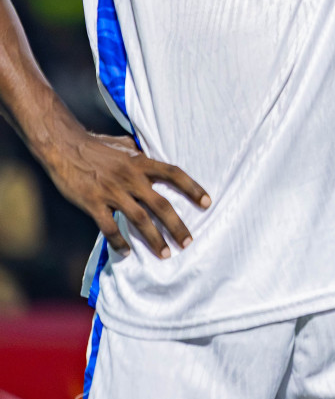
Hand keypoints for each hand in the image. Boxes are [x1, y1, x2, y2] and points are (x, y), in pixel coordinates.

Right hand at [41, 130, 208, 258]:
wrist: (63, 146)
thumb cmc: (96, 145)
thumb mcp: (124, 144)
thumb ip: (140, 154)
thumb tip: (154, 157)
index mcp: (141, 162)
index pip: (174, 174)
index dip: (192, 188)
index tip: (207, 203)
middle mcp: (131, 177)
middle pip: (161, 204)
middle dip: (176, 225)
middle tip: (188, 242)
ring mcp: (112, 191)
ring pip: (139, 219)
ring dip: (154, 239)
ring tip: (165, 254)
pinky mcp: (93, 202)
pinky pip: (109, 227)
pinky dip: (119, 241)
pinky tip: (127, 253)